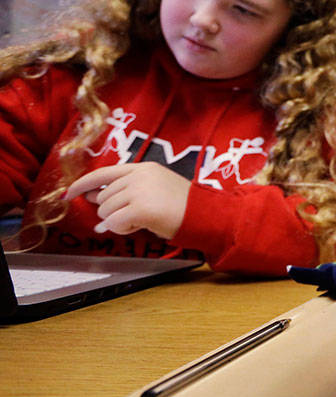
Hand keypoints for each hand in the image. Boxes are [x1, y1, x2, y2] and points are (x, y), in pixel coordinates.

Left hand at [66, 163, 190, 239]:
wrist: (204, 214)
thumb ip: (125, 189)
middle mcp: (139, 176)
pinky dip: (121, 229)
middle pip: (103, 196)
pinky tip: (136, 228)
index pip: (104, 173)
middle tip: (134, 218)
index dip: (83, 183)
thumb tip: (92, 196)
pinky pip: (114, 223)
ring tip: (141, 221)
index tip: (70, 193)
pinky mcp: (140, 209)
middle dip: (111, 210)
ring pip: (106, 210)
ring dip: (118, 221)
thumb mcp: (153, 189)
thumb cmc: (182, 205)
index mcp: (143, 168)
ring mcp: (139, 191)